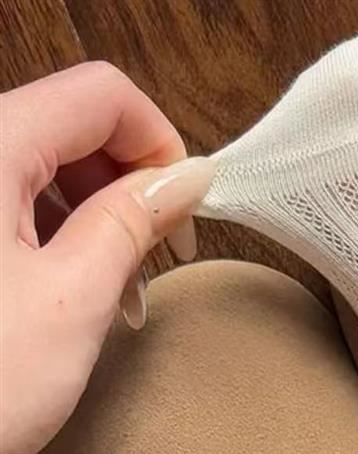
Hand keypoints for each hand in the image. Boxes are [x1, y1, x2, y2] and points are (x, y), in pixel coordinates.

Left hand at [0, 62, 215, 453]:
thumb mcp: (72, 300)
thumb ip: (131, 224)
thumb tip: (188, 178)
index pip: (100, 96)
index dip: (159, 146)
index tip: (185, 216)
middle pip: (69, 125)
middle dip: (127, 187)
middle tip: (157, 264)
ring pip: (40, 167)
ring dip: (93, 217)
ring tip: (115, 295)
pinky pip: (9, 205)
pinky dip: (51, 238)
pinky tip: (68, 297)